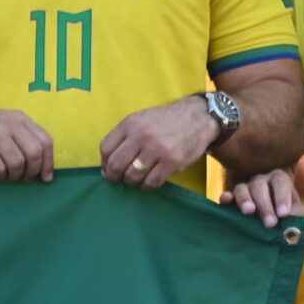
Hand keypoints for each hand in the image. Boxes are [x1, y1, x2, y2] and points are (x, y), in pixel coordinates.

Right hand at [0, 108, 55, 181]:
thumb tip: (44, 169)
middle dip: (31, 172)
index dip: (48, 163)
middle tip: (22, 178)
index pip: (45, 141)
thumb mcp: (4, 126)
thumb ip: (24, 139)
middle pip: (34, 154)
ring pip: (17, 163)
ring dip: (13, 176)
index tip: (45, 178)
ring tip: (6, 175)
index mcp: (19, 118)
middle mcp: (9, 123)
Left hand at [101, 95, 218, 190]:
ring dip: (132, 182)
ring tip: (137, 179)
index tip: (109, 169)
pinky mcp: (172, 162)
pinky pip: (151, 182)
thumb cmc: (167, 120)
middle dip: (115, 177)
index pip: (105, 148)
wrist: (198, 117)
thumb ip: (125, 136)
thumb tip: (108, 163)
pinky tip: (149, 182)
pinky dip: (147, 186)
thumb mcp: (142, 119)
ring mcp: (157, 149)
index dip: (104, 163)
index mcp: (130, 124)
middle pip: (116, 165)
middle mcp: (141, 136)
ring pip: (132, 177)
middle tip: (120, 179)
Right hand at [219, 167, 302, 227]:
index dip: (282, 197)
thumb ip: (295, 217)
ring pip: (242, 188)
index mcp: (279, 181)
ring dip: (245, 199)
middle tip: (270, 223)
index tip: (283, 214)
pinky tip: (226, 201)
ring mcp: (245, 189)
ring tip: (249, 211)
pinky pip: (226, 196)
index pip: (280, 182)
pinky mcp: (231, 200)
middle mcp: (260, 181)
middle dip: (265, 204)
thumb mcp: (296, 216)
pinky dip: (226, 198)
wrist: (273, 227)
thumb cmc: (287, 219)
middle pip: (260, 185)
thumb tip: (291, 225)